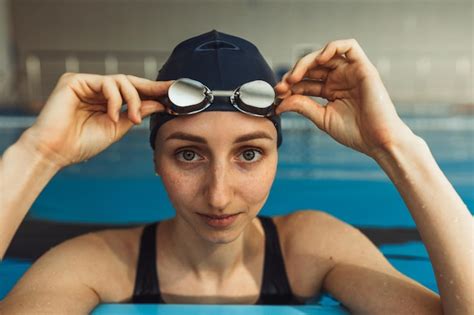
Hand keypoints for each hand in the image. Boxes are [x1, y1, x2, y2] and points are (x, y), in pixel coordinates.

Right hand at [22, 73, 171, 167]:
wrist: (56, 152)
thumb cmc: (82, 142)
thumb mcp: (118, 127)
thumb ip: (137, 113)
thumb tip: (160, 103)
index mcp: (106, 100)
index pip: (134, 91)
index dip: (155, 91)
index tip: (175, 92)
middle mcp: (96, 89)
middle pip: (130, 81)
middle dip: (153, 87)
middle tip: (171, 92)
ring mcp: (86, 83)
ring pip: (121, 80)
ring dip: (133, 99)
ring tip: (133, 119)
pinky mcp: (75, 80)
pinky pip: (106, 82)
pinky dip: (115, 100)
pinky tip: (113, 116)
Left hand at [275, 39, 413, 157]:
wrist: (378, 141)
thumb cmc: (355, 133)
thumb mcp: (322, 118)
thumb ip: (302, 106)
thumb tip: (279, 103)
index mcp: (330, 90)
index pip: (305, 81)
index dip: (289, 85)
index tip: (277, 95)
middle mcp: (339, 79)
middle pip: (312, 66)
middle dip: (293, 73)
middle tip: (282, 86)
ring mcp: (351, 72)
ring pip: (325, 54)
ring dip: (306, 62)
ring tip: (295, 77)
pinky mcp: (364, 68)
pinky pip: (349, 46)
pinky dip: (332, 48)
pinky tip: (318, 60)